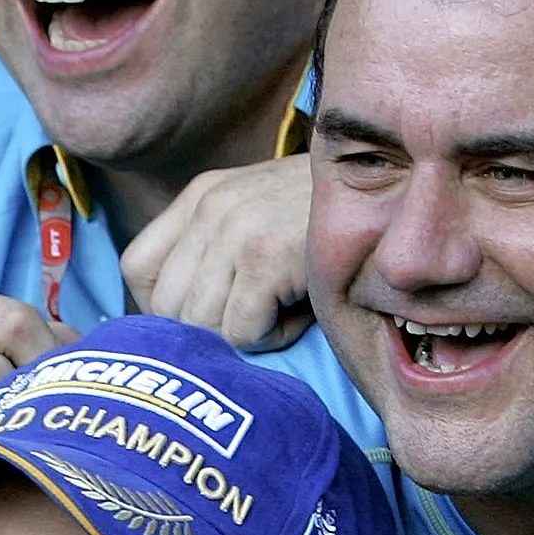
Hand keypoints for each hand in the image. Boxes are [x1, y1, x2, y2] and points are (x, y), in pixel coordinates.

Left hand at [119, 154, 314, 349]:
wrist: (396, 196)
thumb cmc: (327, 223)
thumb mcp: (260, 216)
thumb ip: (214, 252)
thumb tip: (180, 321)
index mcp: (201, 196)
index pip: (137, 268)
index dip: (162, 308)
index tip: (204, 316)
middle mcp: (210, 207)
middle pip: (166, 306)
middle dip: (208, 330)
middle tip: (254, 318)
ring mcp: (236, 229)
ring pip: (202, 324)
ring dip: (243, 334)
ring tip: (279, 311)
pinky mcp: (265, 256)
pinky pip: (241, 330)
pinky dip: (270, 337)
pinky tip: (297, 313)